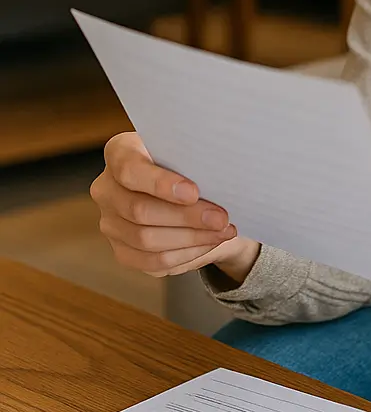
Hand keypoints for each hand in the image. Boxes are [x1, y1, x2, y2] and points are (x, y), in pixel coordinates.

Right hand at [91, 131, 258, 280]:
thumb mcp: (191, 150)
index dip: (160, 183)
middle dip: (186, 216)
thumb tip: (219, 172)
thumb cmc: (190, 161)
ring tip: (222, 231)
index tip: (193, 192)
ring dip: (191, 238)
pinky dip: (185, 254)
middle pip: (139, 210)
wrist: (188, 185)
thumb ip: (194, 157)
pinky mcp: (122, 250)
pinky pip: (151, 261)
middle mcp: (107, 188)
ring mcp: (111, 222)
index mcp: (120, 153)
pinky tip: (209, 243)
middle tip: (221, 218)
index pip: (130, 169)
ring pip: (146, 239)